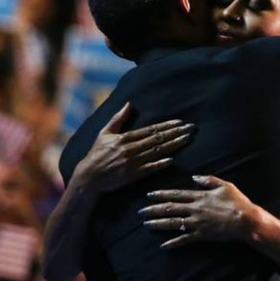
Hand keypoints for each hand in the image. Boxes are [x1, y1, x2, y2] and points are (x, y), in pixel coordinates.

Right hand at [71, 103, 193, 193]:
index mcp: (124, 138)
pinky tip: (172, 160)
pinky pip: (149, 169)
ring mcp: (132, 163)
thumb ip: (118, 118)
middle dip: (176, 133)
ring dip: (173, 145)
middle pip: (157, 139)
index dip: (167, 126)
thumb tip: (128, 103)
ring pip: (157, 152)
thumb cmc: (97, 154)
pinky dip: (160, 164)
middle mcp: (130, 149)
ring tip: (187, 139)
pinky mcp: (132, 176)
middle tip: (191, 128)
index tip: (181, 122)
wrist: (88, 177)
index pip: (151, 130)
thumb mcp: (104, 133)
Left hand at [140, 175, 258, 247]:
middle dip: (153, 210)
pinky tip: (163, 245)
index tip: (149, 194)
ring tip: (146, 225)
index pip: (176, 194)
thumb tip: (194, 177)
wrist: (246, 221)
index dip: (161, 194)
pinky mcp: (201, 235)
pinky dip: (173, 243)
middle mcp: (195, 210)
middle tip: (141, 212)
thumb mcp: (225, 185)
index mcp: (200, 197)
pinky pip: (184, 240)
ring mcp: (197, 223)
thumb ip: (209, 180)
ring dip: (158, 224)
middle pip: (170, 209)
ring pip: (173, 223)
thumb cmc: (238, 202)